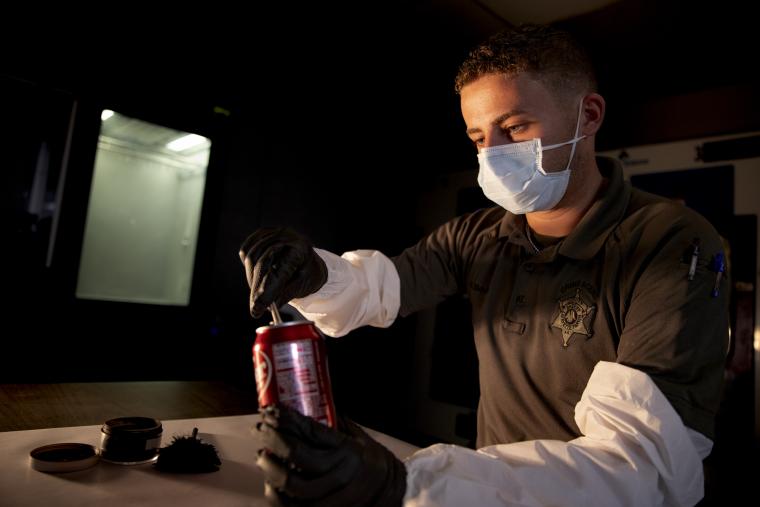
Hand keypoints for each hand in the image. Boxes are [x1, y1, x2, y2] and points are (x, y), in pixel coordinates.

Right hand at [239, 227, 327, 317]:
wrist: (309, 258)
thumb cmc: (308, 273)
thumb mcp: (303, 286)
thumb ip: (285, 295)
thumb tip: (267, 308)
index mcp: (301, 250)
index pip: (279, 270)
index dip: (266, 291)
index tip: (257, 309)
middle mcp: (287, 236)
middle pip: (262, 262)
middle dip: (256, 287)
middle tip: (255, 307)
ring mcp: (274, 232)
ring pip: (251, 256)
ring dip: (251, 278)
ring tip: (258, 292)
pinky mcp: (263, 232)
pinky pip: (247, 249)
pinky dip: (248, 264)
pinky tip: (255, 274)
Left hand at [253, 405, 406, 506]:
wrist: (389, 493)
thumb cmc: (371, 461)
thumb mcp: (357, 437)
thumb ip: (333, 424)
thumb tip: (305, 404)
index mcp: (347, 449)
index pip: (311, 431)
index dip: (287, 419)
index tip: (271, 411)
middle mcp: (339, 472)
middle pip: (297, 454)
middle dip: (273, 439)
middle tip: (260, 430)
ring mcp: (331, 495)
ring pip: (291, 484)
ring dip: (271, 468)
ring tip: (262, 457)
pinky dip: (276, 495)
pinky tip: (270, 484)